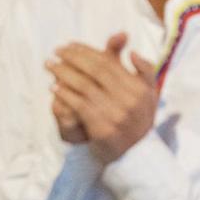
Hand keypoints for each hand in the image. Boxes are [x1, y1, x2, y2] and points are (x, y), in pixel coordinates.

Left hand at [48, 35, 157, 165]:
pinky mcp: (101, 128)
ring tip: (50, 65)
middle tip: (57, 50)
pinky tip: (54, 87)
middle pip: (95, 70)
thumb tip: (131, 51)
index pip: (108, 62)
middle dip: (73, 57)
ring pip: (84, 85)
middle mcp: (129, 99)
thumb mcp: (149, 93)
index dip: (87, 51)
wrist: (136, 154)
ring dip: (64, 73)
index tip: (71, 45)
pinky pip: (79, 105)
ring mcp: (115, 114)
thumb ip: (144, 70)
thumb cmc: (140, 119)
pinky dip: (65, 94)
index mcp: (139, 87)